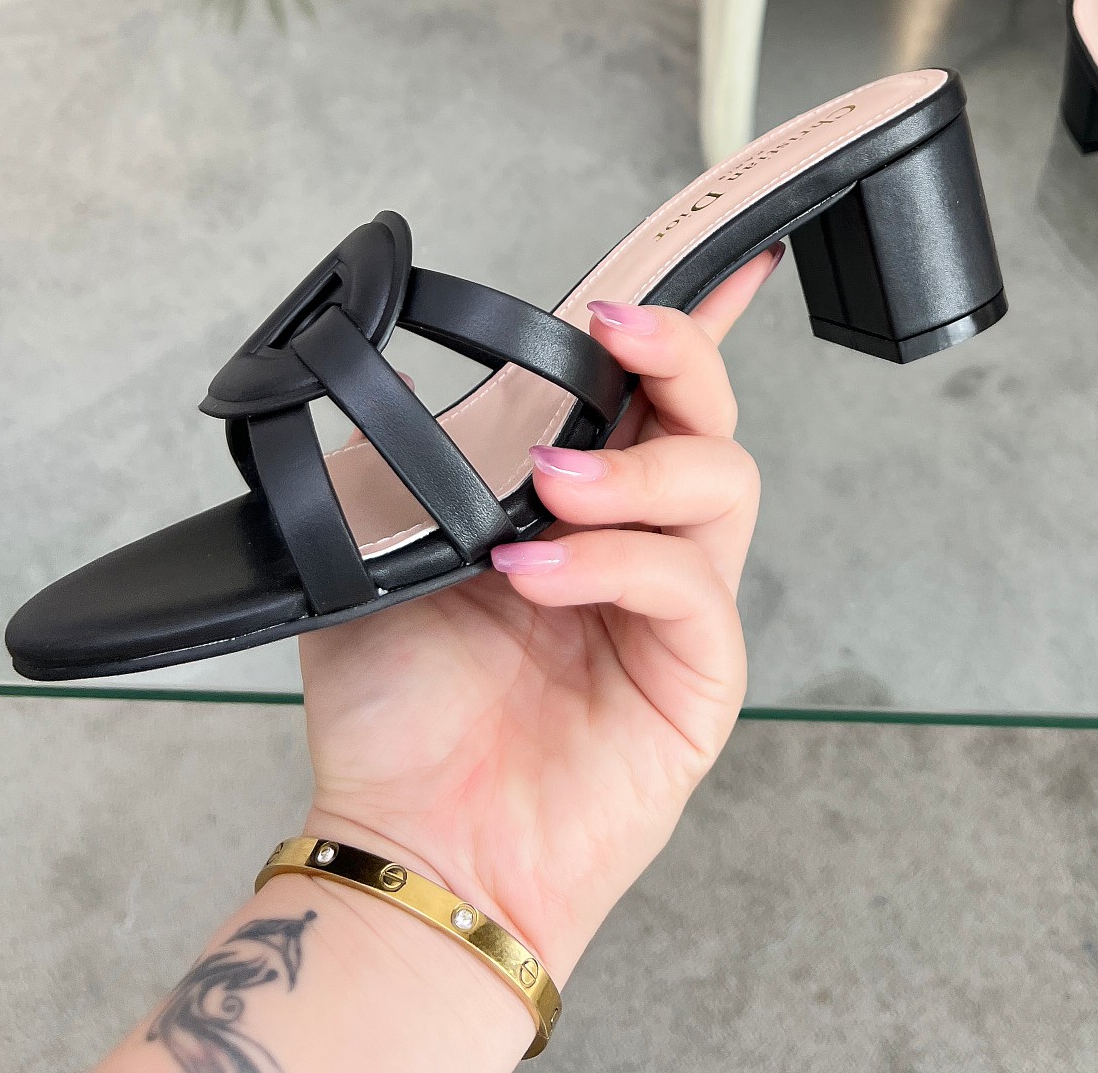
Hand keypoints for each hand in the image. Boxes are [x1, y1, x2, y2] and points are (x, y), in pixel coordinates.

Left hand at [298, 246, 777, 988]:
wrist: (411, 843)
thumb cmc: (402, 714)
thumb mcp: (374, 555)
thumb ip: (397, 463)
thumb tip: (395, 377)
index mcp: (579, 501)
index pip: (649, 392)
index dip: (690, 321)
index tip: (724, 254)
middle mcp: (641, 539)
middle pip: (708, 413)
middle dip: (676, 352)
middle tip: (614, 331)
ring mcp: (676, 605)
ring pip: (721, 481)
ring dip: (636, 466)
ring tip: (547, 488)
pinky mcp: (698, 674)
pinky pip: (686, 584)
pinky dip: (614, 559)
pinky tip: (537, 572)